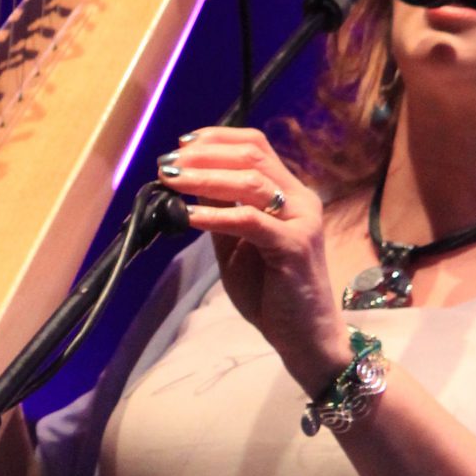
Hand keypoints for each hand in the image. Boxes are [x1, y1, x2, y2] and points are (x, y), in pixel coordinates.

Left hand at [156, 128, 351, 396]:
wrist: (306, 336)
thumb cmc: (272, 292)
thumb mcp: (237, 245)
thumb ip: (220, 213)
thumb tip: (188, 181)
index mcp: (288, 193)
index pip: (255, 145)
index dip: (216, 138)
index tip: (181, 145)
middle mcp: (300, 199)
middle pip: (252, 155)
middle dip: (204, 155)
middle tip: (169, 164)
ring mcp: (301, 221)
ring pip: (251, 182)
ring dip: (205, 178)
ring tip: (172, 181)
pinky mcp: (294, 246)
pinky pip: (251, 221)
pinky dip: (217, 215)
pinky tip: (189, 216)